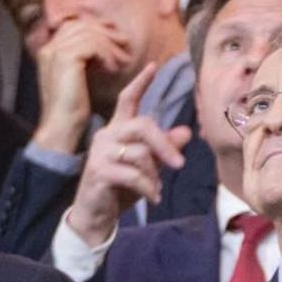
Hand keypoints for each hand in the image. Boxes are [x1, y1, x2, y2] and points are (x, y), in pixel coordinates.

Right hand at [32, 20, 132, 155]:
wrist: (61, 129)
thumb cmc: (72, 110)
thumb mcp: (78, 80)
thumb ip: (85, 61)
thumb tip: (104, 49)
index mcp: (49, 50)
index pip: (74, 25)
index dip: (97, 27)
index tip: (116, 35)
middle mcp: (50, 47)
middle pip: (83, 26)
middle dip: (107, 32)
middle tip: (125, 43)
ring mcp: (56, 52)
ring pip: (90, 35)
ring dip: (111, 45)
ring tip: (124, 58)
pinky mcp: (67, 59)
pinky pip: (93, 46)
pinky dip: (107, 55)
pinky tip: (114, 68)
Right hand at [67, 64, 192, 244]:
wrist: (95, 216)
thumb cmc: (120, 188)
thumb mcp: (147, 167)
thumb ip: (163, 149)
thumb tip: (186, 132)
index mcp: (117, 130)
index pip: (127, 100)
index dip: (141, 83)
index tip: (154, 66)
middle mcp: (107, 135)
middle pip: (142, 125)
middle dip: (164, 144)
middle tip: (179, 165)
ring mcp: (101, 153)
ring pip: (140, 153)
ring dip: (154, 175)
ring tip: (156, 189)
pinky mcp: (99, 171)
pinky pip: (134, 175)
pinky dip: (149, 188)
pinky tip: (153, 198)